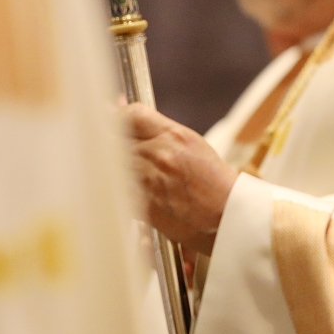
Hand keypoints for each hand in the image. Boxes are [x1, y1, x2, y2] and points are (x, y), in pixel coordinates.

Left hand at [123, 103, 236, 255]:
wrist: (227, 217)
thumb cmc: (214, 184)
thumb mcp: (192, 146)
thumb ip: (160, 134)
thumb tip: (132, 122)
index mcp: (175, 135)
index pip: (133, 116)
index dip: (117, 118)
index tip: (113, 124)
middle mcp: (160, 153)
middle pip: (115, 140)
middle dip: (109, 144)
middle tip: (106, 148)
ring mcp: (150, 180)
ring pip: (112, 166)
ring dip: (110, 169)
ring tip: (115, 173)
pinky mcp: (143, 205)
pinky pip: (117, 192)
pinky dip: (116, 191)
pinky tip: (122, 192)